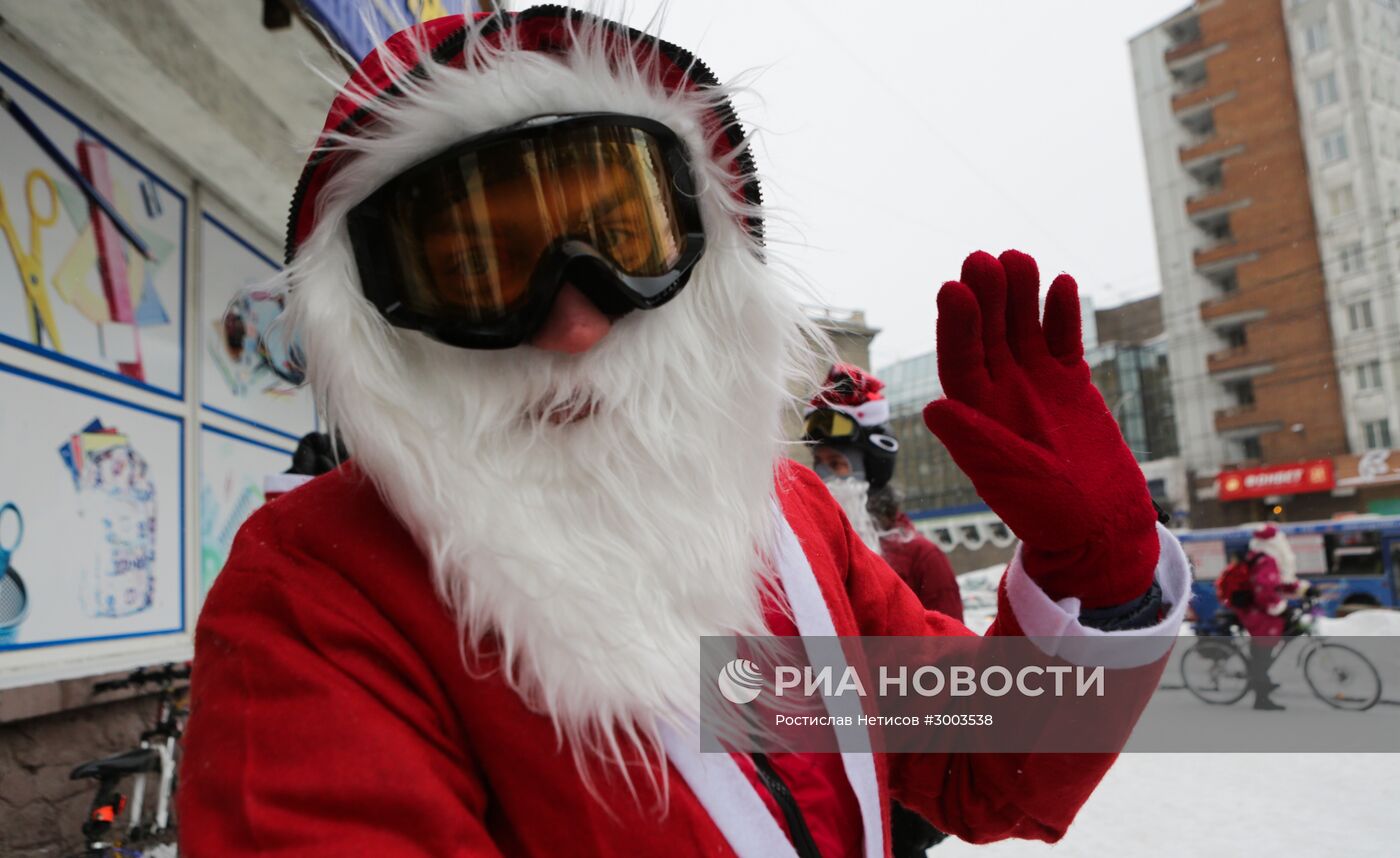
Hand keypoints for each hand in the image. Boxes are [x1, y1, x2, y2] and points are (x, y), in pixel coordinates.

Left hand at [922, 251, 1157, 608]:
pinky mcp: (1070, 381)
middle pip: (988, 333)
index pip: (960, 360)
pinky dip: (1062, 313)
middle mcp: (998, 391)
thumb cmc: (1047, 512)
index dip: (957, 325)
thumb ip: (975, 442)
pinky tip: (1062, 282)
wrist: (1100, 525)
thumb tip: (933, 408)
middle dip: (985, 297)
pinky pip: (1062, 338)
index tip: (954, 289)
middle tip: (982, 258)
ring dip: (1021, 294)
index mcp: (973, 413)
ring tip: (1019, 258)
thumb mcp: (1008, 478)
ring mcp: (1035, 382)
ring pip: (1023, 327)